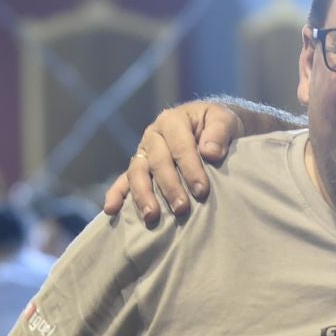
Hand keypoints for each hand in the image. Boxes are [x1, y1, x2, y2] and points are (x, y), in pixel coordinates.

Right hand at [102, 101, 242, 223]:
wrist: (210, 128)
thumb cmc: (218, 126)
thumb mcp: (224, 120)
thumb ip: (219, 132)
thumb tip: (210, 153)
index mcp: (172, 121)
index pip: (179, 146)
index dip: (190, 168)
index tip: (202, 190)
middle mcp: (153, 136)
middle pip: (157, 162)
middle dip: (169, 186)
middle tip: (182, 208)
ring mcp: (144, 153)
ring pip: (137, 173)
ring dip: (143, 195)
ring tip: (152, 216)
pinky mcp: (139, 168)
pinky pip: (124, 181)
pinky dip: (116, 194)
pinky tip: (111, 210)